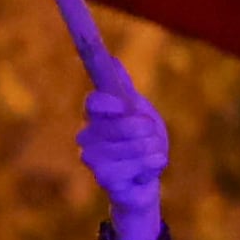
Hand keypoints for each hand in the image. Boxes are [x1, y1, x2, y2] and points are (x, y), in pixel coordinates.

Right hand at [79, 84, 169, 239]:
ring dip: (150, 149)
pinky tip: (145, 171)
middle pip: (120, 124)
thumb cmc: (141, 142)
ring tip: (151, 154)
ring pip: (132, 147)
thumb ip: (124, 86)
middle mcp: (88, 136)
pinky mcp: (104, 179)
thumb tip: (112, 58)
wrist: (144, 182)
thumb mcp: (138, 110)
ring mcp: (93, 159)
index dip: (111, 104)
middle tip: (149, 133)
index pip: (94, 102)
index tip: (123, 107)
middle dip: (144, 129)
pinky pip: (135, 167)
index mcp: (96, 115)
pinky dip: (149, 166)